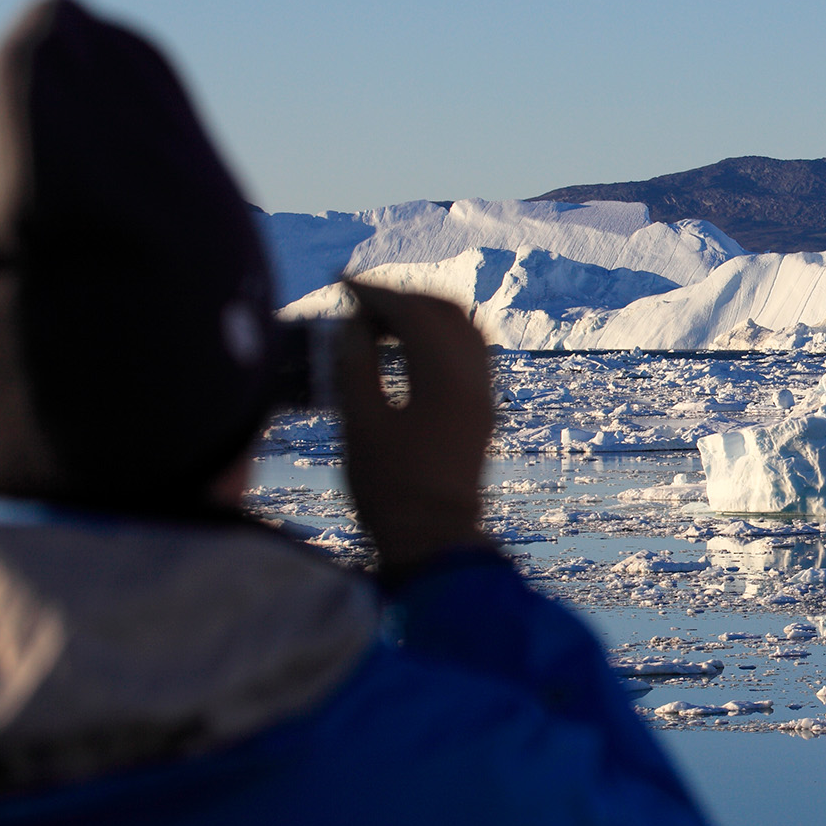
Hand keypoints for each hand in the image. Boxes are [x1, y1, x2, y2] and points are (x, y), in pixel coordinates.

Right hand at [336, 280, 493, 576]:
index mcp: (445, 380)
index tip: (340, 284)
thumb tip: (352, 324)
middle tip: (358, 301)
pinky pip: (470, 353)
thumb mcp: (359, 425)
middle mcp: (475, 380)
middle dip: (401, 297)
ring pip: (463, 329)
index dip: (374, 293)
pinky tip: (408, 347)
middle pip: (445, 312)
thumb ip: (355, 366)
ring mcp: (484, 396)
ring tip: (380, 320)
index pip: (413, 313)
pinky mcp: (483, 412)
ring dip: (424, 314)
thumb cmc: (389, 489)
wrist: (433, 540)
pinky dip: (440, 337)